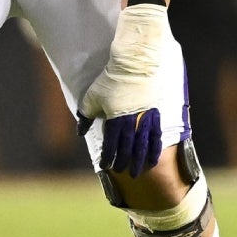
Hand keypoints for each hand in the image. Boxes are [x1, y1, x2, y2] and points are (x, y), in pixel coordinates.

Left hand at [76, 2, 168, 176]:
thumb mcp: (92, 96)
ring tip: (140, 171)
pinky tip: (154, 158)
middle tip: (124, 173)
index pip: (111, 144)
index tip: (106, 166)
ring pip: (143, 145)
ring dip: (140, 160)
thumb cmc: (110, 79)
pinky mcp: (155, 112)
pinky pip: (156, 135)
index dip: (108, 157)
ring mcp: (145, 118)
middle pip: (128, 148)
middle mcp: (131, 122)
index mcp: (115, 119)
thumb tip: (81, 130)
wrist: (134, 63)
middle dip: (124, 162)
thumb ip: (86, 115)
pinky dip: (155, 148)